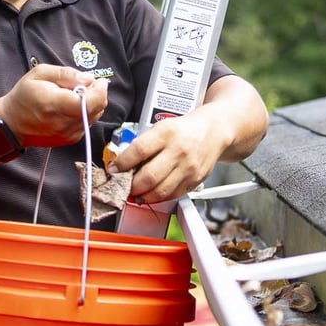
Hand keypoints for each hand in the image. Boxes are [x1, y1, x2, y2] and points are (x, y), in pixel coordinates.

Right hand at [0, 64, 107, 148]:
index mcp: (54, 104)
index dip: (99, 90)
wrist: (12, 124)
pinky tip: (71, 107)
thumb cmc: (24, 95)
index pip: (88, 102)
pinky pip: (88, 122)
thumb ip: (66, 74)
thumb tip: (89, 79)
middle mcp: (63, 123)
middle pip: (96, 108)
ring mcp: (68, 134)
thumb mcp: (39, 74)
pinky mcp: (71, 139)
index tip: (99, 80)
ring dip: (92, 103)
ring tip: (74, 96)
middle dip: (97, 94)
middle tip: (85, 85)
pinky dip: (86, 112)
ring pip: (95, 115)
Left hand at [108, 110, 226, 204]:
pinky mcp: (195, 181)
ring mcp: (188, 168)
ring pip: (160, 191)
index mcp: (167, 133)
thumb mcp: (161, 127)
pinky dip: (158, 198)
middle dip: (131, 186)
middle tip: (124, 186)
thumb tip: (122, 165)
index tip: (113, 169)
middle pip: (149, 176)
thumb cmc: (183, 130)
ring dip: (143, 196)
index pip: (139, 151)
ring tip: (136, 193)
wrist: (213, 132)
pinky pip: (172, 195)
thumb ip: (143, 145)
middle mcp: (179, 151)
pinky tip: (151, 194)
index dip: (122, 163)